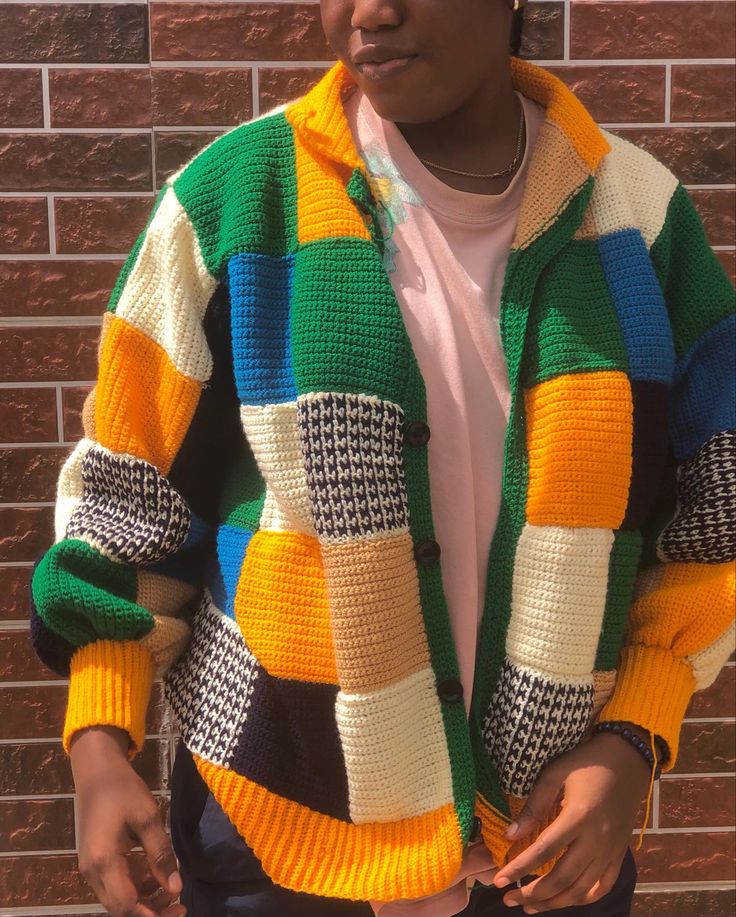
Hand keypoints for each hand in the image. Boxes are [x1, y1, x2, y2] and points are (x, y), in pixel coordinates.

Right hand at [70, 726, 186, 916]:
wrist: (96, 771)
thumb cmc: (123, 789)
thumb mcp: (147, 818)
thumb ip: (161, 854)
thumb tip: (176, 888)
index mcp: (104, 862)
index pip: (126, 905)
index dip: (151, 915)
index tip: (178, 911)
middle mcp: (92, 871)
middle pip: (120, 908)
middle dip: (150, 912)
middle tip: (180, 906)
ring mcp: (90, 867)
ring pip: (117, 899)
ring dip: (144, 901)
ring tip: (172, 892)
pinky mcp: (94, 860)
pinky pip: (114, 885)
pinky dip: (135, 888)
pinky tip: (155, 878)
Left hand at [492, 725, 652, 912]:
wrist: (627, 761)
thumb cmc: (585, 763)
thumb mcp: (555, 774)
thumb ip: (534, 805)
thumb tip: (510, 835)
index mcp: (578, 816)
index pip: (544, 851)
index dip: (519, 868)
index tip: (498, 881)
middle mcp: (597, 839)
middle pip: (562, 877)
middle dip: (532, 893)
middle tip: (508, 899)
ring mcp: (611, 851)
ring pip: (582, 890)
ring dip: (554, 903)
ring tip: (529, 907)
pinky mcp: (619, 855)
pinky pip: (602, 887)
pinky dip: (582, 899)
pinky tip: (563, 901)